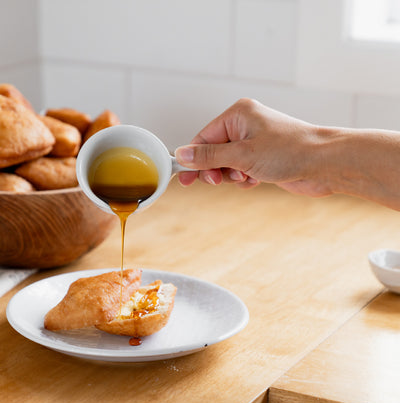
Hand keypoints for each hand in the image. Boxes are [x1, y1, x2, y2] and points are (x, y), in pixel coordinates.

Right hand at [174, 98, 332, 197]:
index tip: (183, 178)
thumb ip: (208, 157)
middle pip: (212, 152)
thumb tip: (182, 155)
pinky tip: (255, 180)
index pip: (203, 138)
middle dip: (214, 169)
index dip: (193, 159)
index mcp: (238, 115)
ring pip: (226, 164)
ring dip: (231, 176)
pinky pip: (240, 171)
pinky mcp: (263, 158)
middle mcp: (245, 125)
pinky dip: (243, 179)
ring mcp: (255, 142)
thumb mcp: (242, 155)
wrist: (326, 164)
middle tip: (217, 181)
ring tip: (245, 177)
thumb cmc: (291, 151)